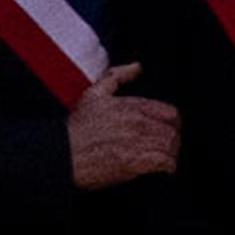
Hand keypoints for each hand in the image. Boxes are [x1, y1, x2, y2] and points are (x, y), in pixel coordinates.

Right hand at [64, 63, 178, 190]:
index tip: (170, 131)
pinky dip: (167, 165)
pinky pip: (162, 162)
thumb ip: (118, 76)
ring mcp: (136, 142)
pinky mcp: (132, 162)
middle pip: (172, 131)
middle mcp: (137, 122)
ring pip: (169, 146)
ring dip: (171, 153)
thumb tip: (137, 66)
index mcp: (132, 106)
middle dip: (174, 140)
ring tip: (168, 160)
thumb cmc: (75, 127)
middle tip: (170, 148)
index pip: (170, 113)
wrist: (60, 153)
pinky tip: (165, 169)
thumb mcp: (94, 93)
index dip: (173, 124)